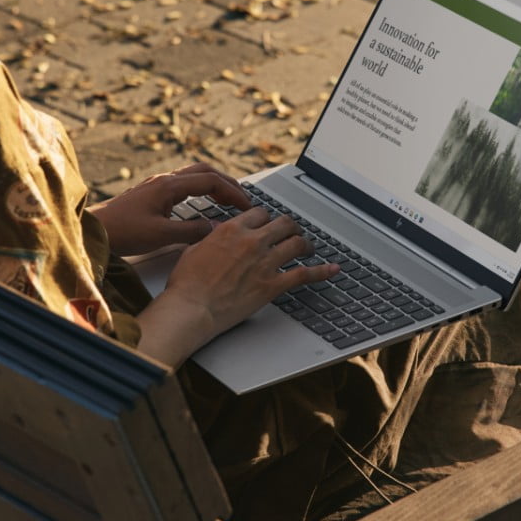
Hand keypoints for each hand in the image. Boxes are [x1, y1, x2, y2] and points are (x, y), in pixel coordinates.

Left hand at [88, 161, 251, 256]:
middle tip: (243, 198)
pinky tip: (201, 202)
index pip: (211, 181)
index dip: (233, 192)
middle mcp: (164, 180)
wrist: (94, 231)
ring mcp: (156, 184)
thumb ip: (192, 231)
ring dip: (213, 184)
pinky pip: (183, 183)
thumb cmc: (124, 232)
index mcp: (169, 186)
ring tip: (227, 199)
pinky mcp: (150, 193)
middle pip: (204, 171)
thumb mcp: (162, 235)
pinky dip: (200, 189)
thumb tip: (216, 228)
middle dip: (227, 183)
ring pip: (193, 175)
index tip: (248, 205)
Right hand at [135, 207, 339, 364]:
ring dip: (306, 243)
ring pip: (296, 243)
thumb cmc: (187, 283)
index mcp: (232, 229)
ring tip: (309, 246)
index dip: (267, 218)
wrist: (192, 307)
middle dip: (290, 226)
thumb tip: (217, 233)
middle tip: (293, 232)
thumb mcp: (194, 249)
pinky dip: (322, 271)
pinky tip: (332, 269)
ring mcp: (264, 263)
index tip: (269, 223)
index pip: (260, 213)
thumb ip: (211, 238)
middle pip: (283, 224)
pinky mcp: (272, 285)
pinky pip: (304, 274)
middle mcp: (252, 241)